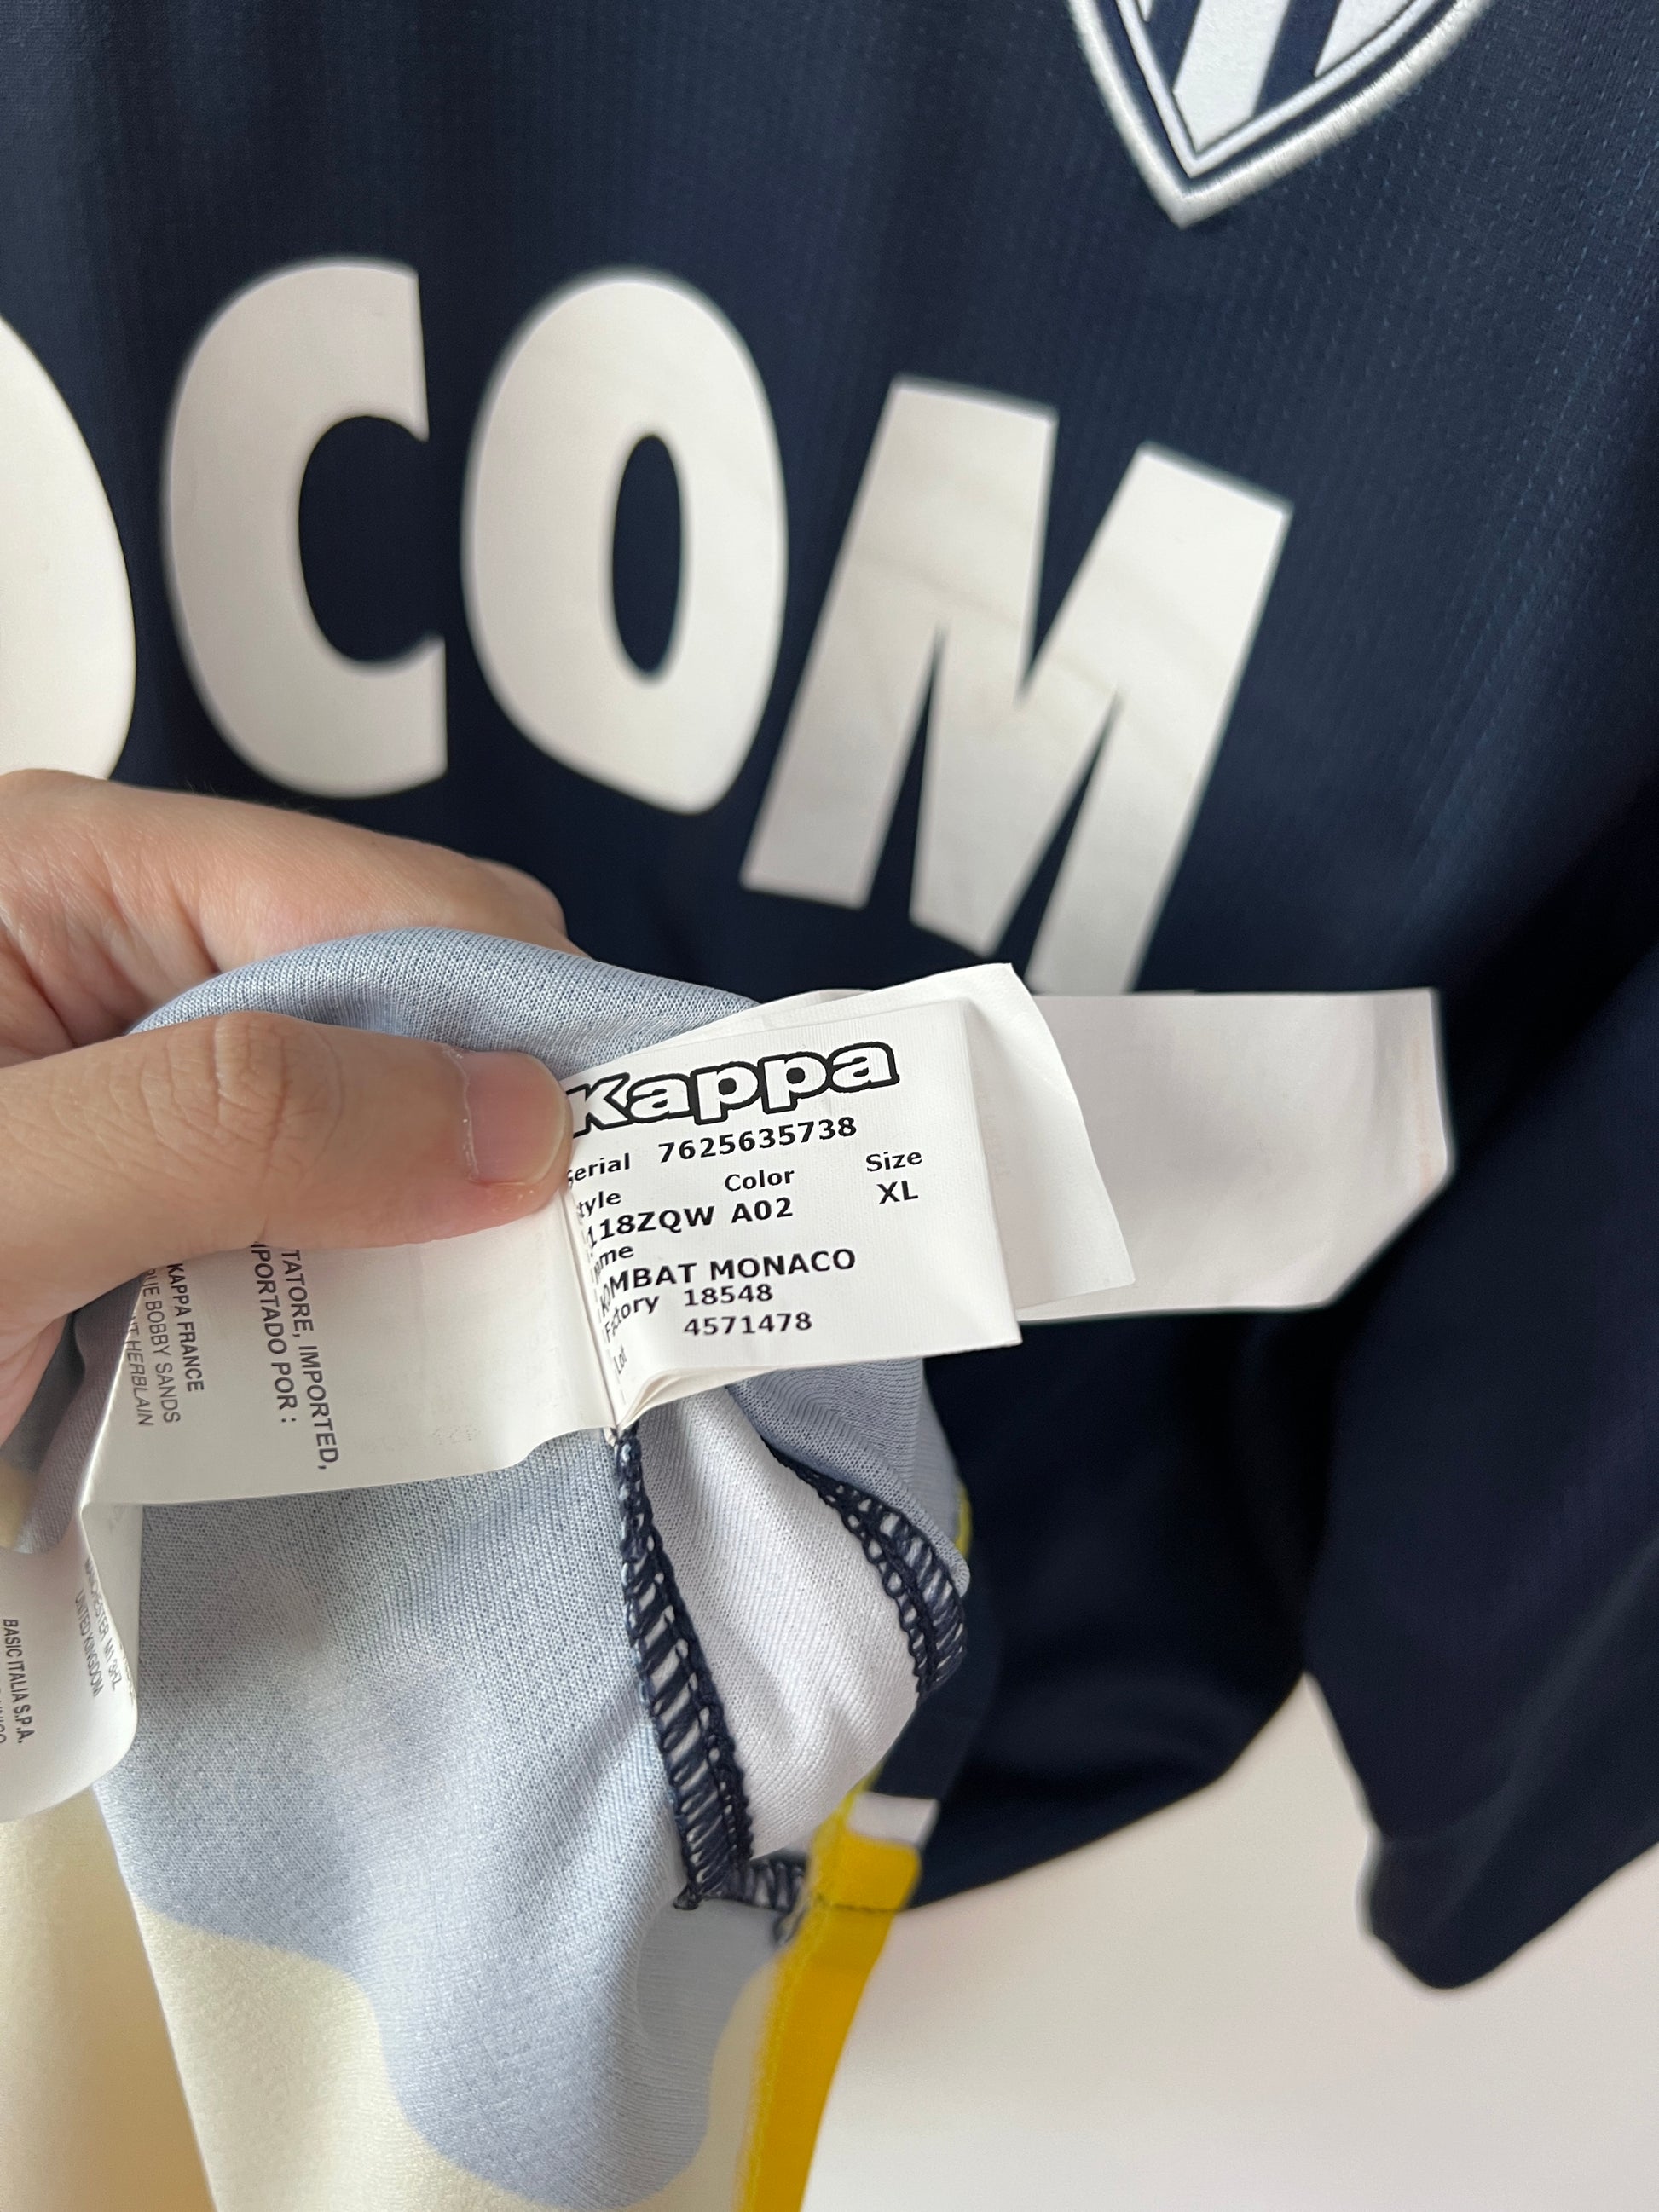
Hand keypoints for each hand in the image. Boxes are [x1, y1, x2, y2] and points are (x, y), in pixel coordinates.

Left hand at [0, 772, 574, 1439]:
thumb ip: (236, 1122)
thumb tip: (521, 1122)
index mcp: (78, 873)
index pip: (388, 900)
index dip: (517, 1026)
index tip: (621, 1181)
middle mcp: (130, 953)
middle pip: (405, 999)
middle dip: (487, 1134)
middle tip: (559, 1289)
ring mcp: (144, 1081)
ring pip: (377, 1119)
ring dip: (433, 1229)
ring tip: (476, 1344)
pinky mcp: (148, 1196)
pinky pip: (314, 1213)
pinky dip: (364, 1286)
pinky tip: (371, 1360)